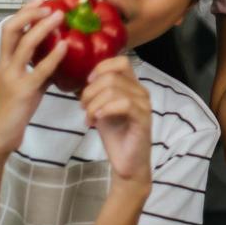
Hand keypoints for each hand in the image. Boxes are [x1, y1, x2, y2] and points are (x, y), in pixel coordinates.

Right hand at [0, 0, 67, 161]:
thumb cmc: (12, 110)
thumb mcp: (25, 84)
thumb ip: (38, 68)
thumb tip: (59, 54)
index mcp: (3, 62)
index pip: (8, 29)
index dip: (23, 12)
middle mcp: (4, 66)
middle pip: (10, 31)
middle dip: (29, 14)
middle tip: (48, 3)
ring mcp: (12, 78)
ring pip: (24, 45)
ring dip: (42, 28)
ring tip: (60, 16)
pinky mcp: (24, 92)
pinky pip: (40, 70)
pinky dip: (53, 56)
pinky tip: (66, 46)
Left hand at [81, 56, 151, 185]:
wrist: (126, 162)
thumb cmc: (115, 135)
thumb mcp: (101, 108)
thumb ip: (97, 92)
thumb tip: (81, 78)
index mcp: (132, 86)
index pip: (121, 61)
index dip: (101, 68)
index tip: (87, 83)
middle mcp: (141, 92)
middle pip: (112, 76)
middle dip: (90, 91)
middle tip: (82, 107)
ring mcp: (144, 105)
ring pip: (115, 89)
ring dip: (94, 103)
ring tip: (89, 118)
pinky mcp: (143, 119)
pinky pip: (124, 104)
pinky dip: (105, 109)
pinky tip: (97, 120)